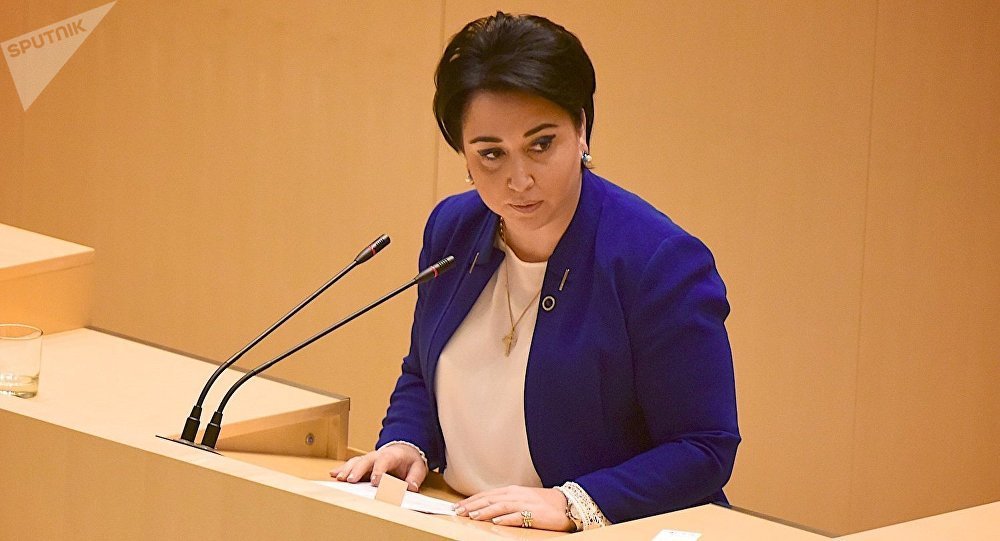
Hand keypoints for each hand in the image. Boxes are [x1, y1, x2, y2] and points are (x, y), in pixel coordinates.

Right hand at [329, 444, 426, 491]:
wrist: (405, 450)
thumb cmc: (410, 461)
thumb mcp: (418, 468)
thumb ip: (415, 477)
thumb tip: (412, 487)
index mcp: (392, 456)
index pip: (384, 461)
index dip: (379, 471)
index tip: (375, 482)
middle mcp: (377, 455)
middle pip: (366, 460)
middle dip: (358, 470)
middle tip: (350, 480)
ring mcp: (369, 459)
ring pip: (356, 461)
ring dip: (347, 469)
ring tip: (339, 478)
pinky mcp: (363, 463)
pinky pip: (351, 464)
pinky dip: (342, 468)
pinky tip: (333, 474)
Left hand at [454, 485, 573, 531]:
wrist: (566, 504)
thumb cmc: (543, 503)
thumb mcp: (521, 498)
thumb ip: (505, 502)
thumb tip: (486, 509)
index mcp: (512, 491)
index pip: (487, 495)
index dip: (471, 500)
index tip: (458, 506)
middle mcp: (516, 495)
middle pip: (490, 499)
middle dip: (473, 505)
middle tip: (458, 512)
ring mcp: (525, 504)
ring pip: (501, 506)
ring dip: (486, 511)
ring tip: (473, 516)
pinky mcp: (534, 514)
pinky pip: (518, 516)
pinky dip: (506, 518)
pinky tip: (496, 522)